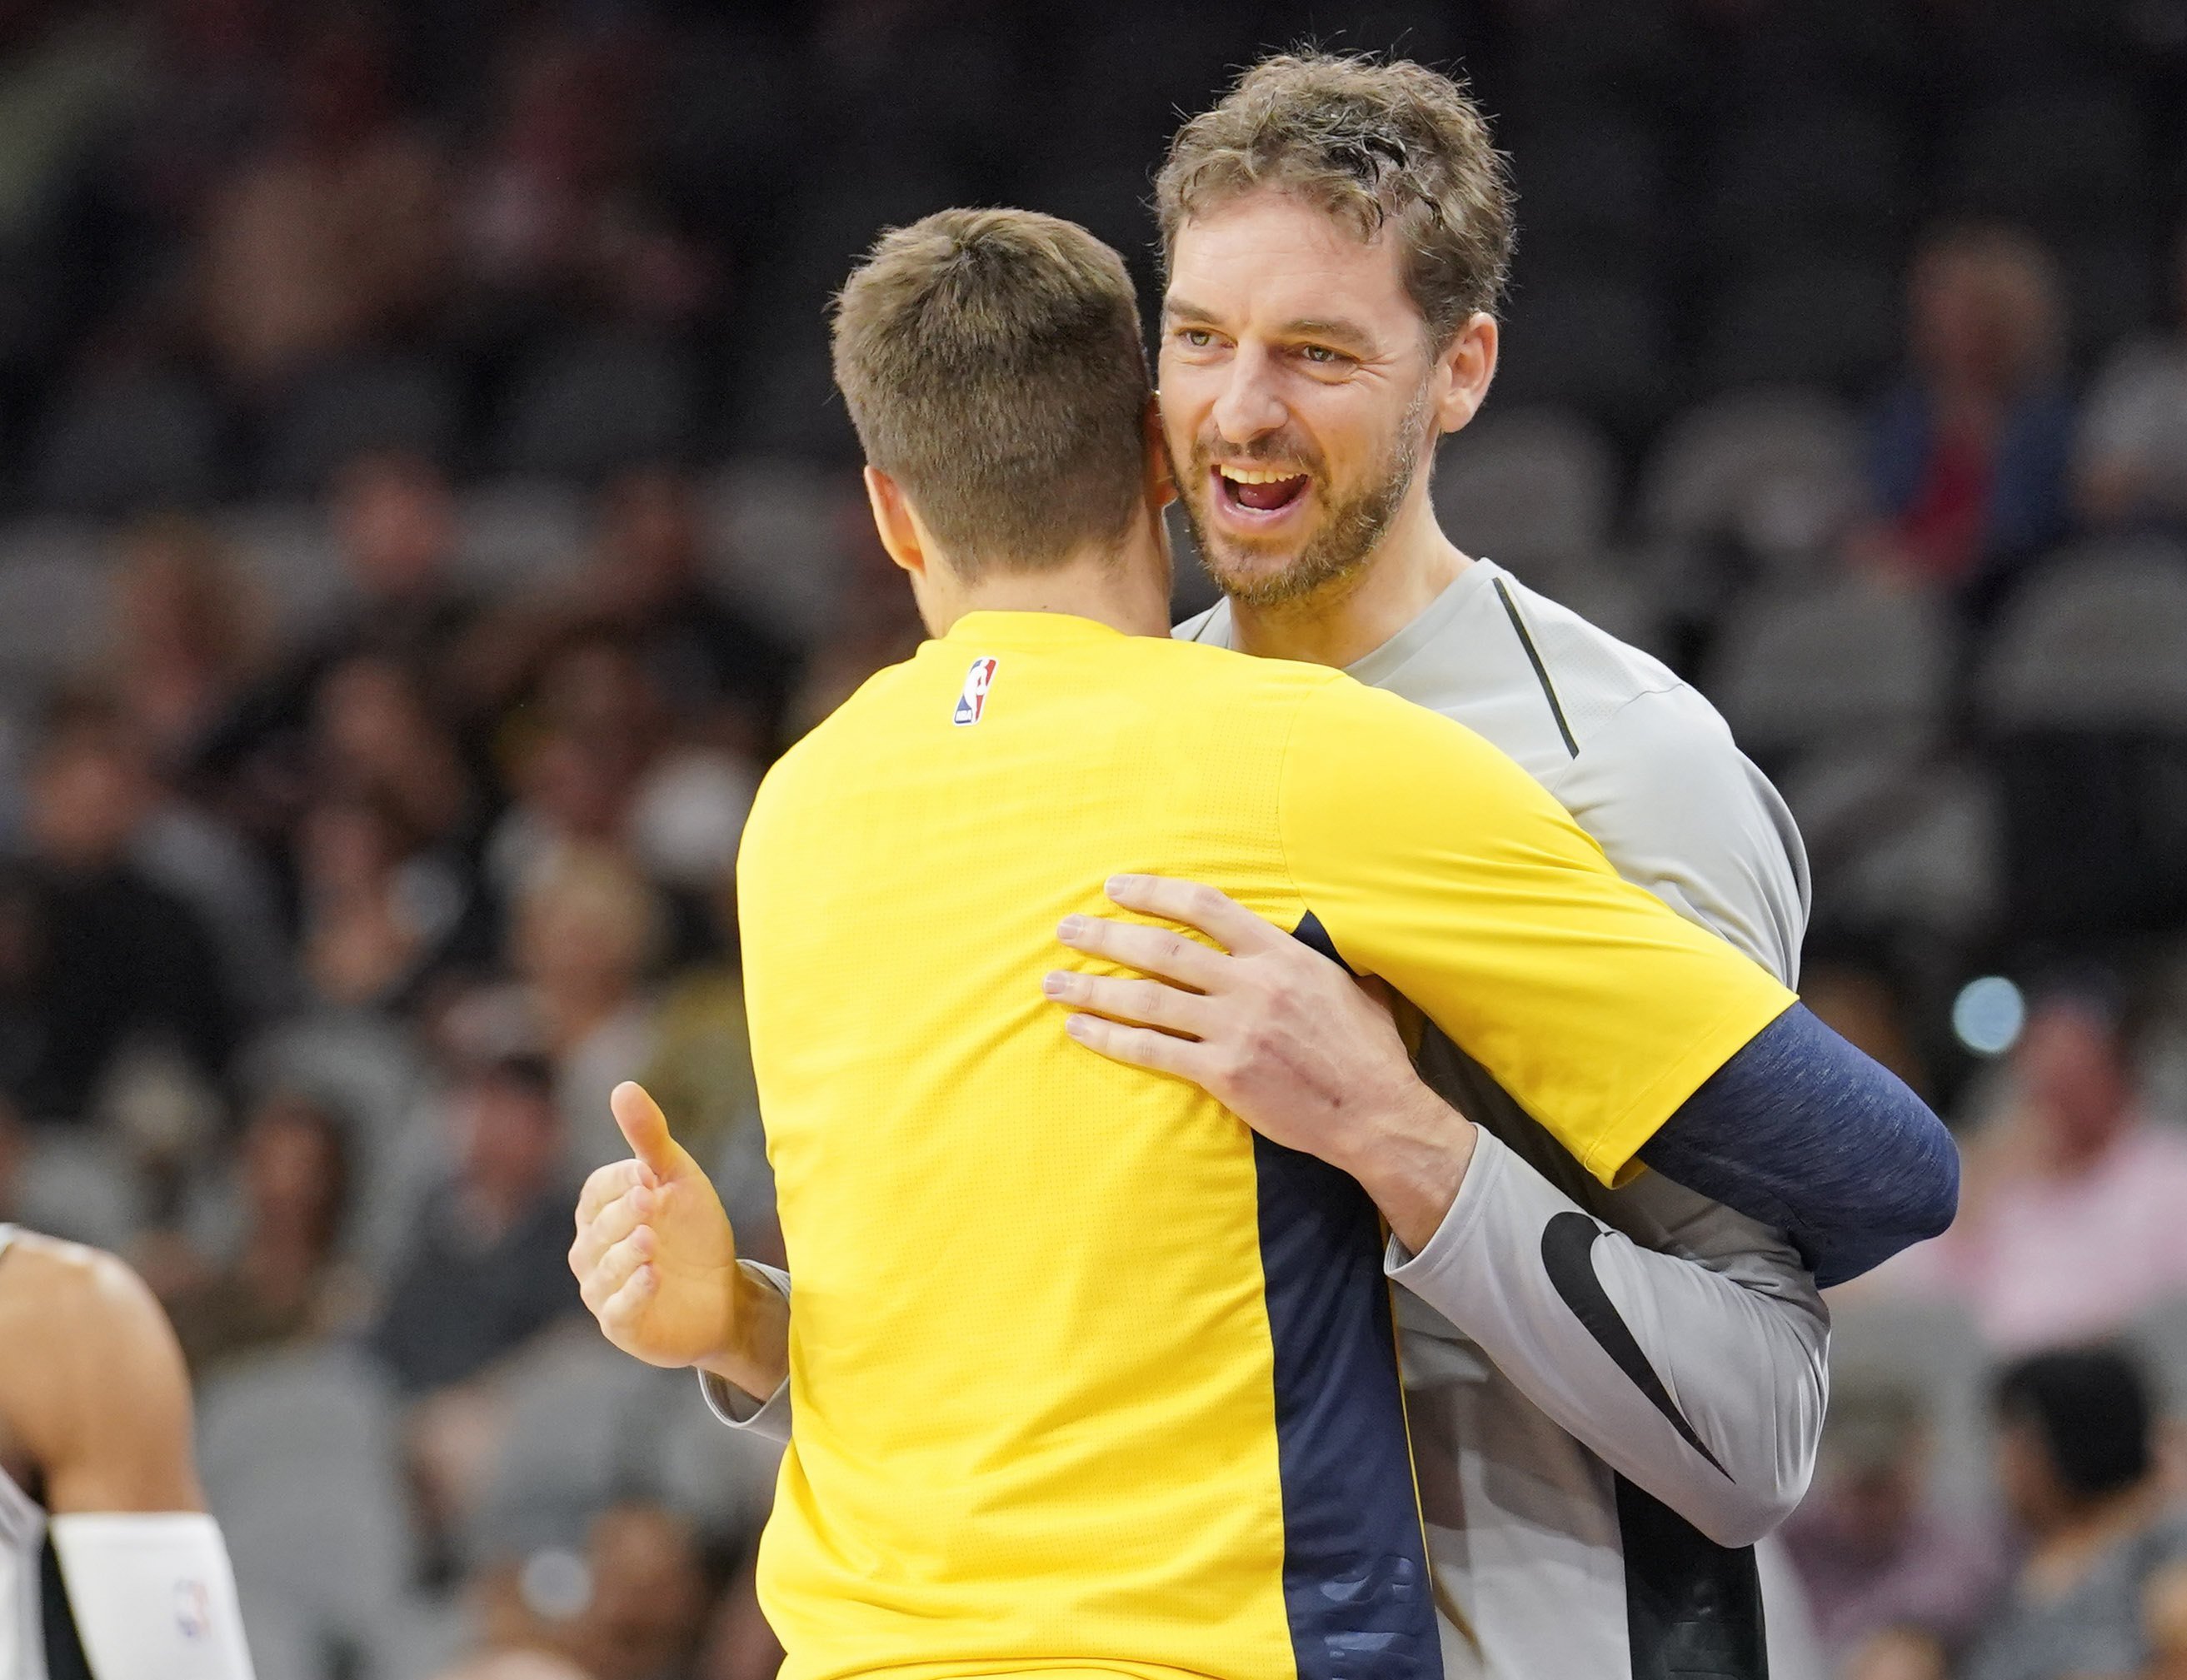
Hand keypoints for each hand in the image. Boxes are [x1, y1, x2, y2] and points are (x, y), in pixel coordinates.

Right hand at [571, 1082, 741, 1370]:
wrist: (723, 1293)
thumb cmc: (693, 1233)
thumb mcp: (678, 1179)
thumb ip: (650, 1138)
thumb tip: (622, 1087)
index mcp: (601, 1212)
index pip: (595, 1191)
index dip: (618, 1181)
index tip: (647, 1172)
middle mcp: (593, 1251)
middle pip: (597, 1229)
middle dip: (623, 1213)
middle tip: (651, 1199)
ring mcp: (604, 1290)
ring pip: (603, 1269)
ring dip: (625, 1253)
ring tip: (650, 1239)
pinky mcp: (622, 1325)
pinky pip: (618, 1310)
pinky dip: (633, 1293)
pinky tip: (653, 1276)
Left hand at [1045, 874, 1474, 1250]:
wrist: (1376, 1113)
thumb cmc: (1367, 1050)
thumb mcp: (1350, 983)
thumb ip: (1313, 956)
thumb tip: (1303, 934)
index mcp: (1281, 954)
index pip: (1205, 907)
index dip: (1154, 892)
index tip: (1116, 887)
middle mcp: (1252, 984)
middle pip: (1162, 949)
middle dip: (1106, 937)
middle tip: (1066, 929)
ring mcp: (1236, 1029)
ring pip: (1147, 999)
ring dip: (1092, 988)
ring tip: (1053, 981)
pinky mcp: (1223, 1073)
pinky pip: (1153, 1050)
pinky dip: (1110, 1039)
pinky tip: (1079, 1030)